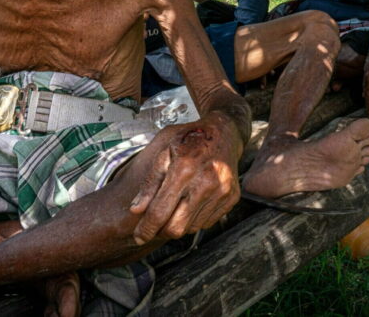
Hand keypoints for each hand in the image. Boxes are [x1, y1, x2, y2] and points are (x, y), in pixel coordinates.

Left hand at [128, 114, 242, 244]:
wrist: (222, 133)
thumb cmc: (189, 141)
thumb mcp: (163, 154)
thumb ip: (150, 184)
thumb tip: (137, 210)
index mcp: (184, 169)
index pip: (160, 211)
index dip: (146, 229)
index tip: (139, 236)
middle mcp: (206, 182)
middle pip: (177, 227)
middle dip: (161, 231)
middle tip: (154, 225)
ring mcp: (221, 192)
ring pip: (191, 228)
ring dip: (179, 224)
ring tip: (175, 207)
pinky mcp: (231, 198)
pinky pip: (207, 222)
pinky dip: (194, 219)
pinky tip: (191, 203)